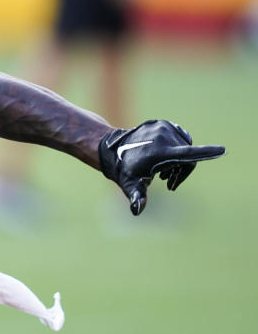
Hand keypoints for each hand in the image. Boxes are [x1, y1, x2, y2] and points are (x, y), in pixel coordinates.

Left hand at [98, 120, 223, 215]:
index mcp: (161, 151)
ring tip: (161, 171)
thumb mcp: (131, 185)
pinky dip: (175, 149)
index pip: (189, 153)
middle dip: (181, 171)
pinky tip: (161, 157)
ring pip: (185, 148)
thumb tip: (137, 210)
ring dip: (177, 161)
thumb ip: (138, 197)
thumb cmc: (124, 171)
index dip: (207, 153)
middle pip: (188, 157)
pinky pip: (179, 138)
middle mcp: (164, 136)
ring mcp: (164, 127)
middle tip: (167, 182)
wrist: (111, 150)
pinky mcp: (163, 123)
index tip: (222, 150)